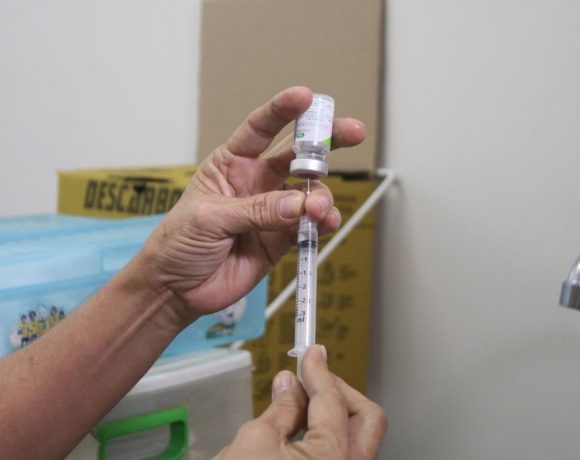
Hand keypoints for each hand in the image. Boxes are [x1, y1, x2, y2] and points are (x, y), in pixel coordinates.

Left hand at [140, 87, 365, 319]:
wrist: (177, 288)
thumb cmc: (179, 243)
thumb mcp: (210, 218)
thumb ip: (256, 210)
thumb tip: (299, 203)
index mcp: (231, 164)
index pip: (259, 129)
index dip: (283, 111)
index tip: (306, 98)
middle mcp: (256, 182)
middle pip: (297, 154)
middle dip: (326, 142)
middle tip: (352, 133)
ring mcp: (272, 210)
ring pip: (309, 192)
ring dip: (321, 196)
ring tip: (318, 210)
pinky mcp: (281, 238)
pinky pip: (309, 225)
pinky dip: (323, 223)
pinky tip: (326, 224)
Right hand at [215, 345, 387, 459]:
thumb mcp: (254, 441)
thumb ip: (282, 407)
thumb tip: (290, 381)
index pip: (332, 401)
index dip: (319, 370)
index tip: (311, 352)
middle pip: (366, 419)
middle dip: (340, 391)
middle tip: (312, 377)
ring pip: (358, 437)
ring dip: (334, 411)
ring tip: (303, 398)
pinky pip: (343, 453)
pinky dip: (327, 432)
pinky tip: (302, 424)